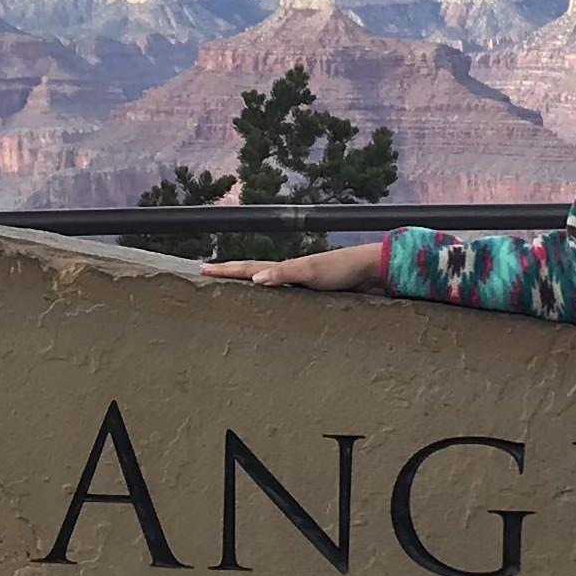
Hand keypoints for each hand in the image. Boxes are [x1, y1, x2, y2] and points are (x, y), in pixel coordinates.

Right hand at [206, 239, 391, 290]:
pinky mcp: (314, 297)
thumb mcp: (312, 271)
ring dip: (248, 286)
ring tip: (230, 291)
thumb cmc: (344, 269)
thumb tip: (255, 279)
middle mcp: (290, 274)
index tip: (202, 270)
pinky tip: (269, 308)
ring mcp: (301, 285)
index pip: (248, 268)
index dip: (226, 270)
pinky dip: (270, 299)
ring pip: (268, 286)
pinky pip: (284, 298)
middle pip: (253, 273)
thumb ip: (284, 274)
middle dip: (231, 275)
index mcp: (285, 267)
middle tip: (208, 275)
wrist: (374, 272)